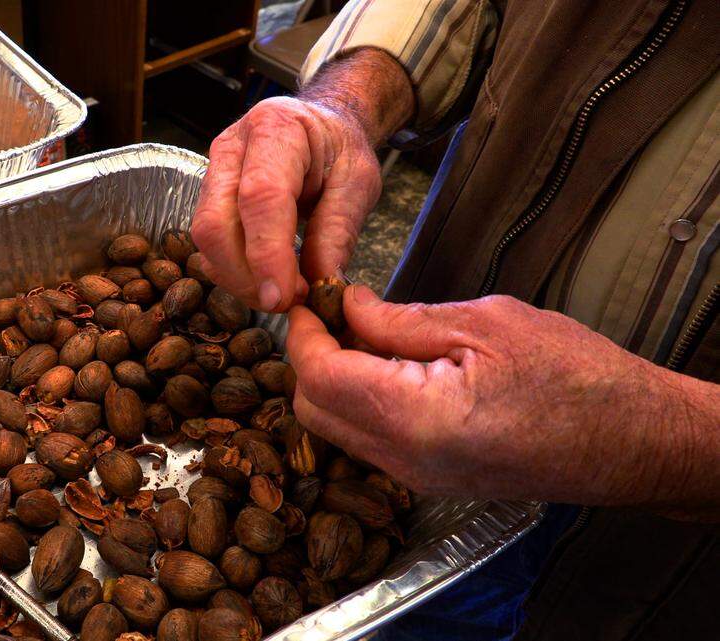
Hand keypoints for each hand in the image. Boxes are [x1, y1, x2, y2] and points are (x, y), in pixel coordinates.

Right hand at [190, 95, 380, 312]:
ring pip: (205, 239)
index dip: (267, 253)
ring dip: (238, 279)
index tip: (284, 295)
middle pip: (217, 222)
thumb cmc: (340, 150)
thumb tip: (320, 284)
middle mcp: (232, 147)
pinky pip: (207, 244)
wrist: (321, 127)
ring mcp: (213, 171)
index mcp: (276, 129)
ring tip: (280, 292)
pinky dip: (233, 272)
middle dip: (246, 275)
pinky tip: (263, 279)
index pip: (260, 196)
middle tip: (285, 301)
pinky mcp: (207, 196)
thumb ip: (338, 232)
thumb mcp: (358, 183)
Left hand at [286, 285, 719, 514]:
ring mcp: (417, 478)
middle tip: (332, 312)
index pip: (319, 376)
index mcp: (415, 417)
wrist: (635, 441)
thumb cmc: (577, 376)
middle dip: (309, 358)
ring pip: (336, 429)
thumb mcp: (485, 324)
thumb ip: (400, 320)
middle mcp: (405, 460)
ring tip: (364, 333)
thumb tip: (347, 307)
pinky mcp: (431, 481)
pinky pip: (369, 442)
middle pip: (313, 410)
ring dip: (332, 381)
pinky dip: (360, 402)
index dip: (303, 333)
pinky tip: (389, 366)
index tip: (309, 298)